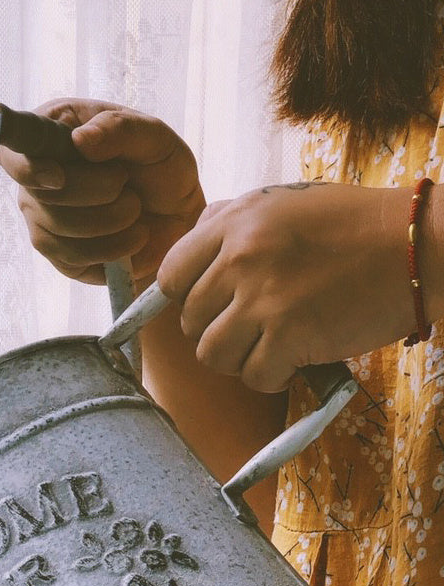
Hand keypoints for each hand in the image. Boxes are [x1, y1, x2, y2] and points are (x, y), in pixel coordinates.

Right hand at [0, 99, 203, 283]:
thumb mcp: (153, 137)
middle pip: (40, 194)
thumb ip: (120, 130)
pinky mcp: (58, 256)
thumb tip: (79, 139)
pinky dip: (109, 249)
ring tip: (135, 210)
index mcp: (52, 134)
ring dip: (107, 221)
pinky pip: (71, 257)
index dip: (27, 167)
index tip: (58, 177)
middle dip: (93, 192)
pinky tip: (132, 237)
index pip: (12, 150)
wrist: (176, 218)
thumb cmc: (160, 169)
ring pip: (56, 228)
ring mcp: (43, 220)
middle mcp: (37, 178)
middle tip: (127, 186)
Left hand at [157, 182, 413, 391]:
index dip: (185, 298)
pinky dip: (273, 376)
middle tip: (257, 326)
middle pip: (191, 322)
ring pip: (212, 356)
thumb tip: (189, 243)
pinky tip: (296, 359)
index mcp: (237, 223)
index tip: (212, 305)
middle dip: (219, 331)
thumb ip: (231, 222)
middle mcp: (242, 258)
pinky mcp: (289, 336)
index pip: (170, 275)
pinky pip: (253, 377)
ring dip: (240, 359)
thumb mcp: (285, 203)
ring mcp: (263, 298)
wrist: (420, 245)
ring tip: (273, 344)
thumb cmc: (355, 226)